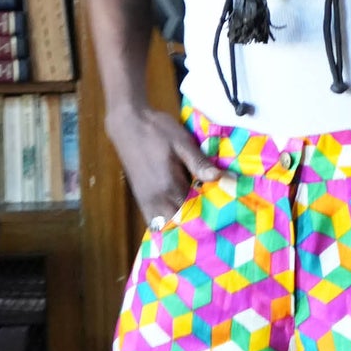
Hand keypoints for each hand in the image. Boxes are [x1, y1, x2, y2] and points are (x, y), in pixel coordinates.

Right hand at [105, 104, 218, 226]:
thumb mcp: (182, 142)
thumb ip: (199, 163)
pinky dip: (167, 222)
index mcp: (169, 186)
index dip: (208, 216)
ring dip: (180, 225)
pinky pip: (154, 220)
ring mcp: (146, 201)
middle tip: (213, 220)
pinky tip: (178, 214)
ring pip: (166, 225)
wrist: (127, 124)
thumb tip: (220, 178)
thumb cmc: (157, 131)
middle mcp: (157, 199)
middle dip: (195, 224)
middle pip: (179, 224)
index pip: (193, 212)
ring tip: (197, 219)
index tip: (222, 216)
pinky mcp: (141, 199)